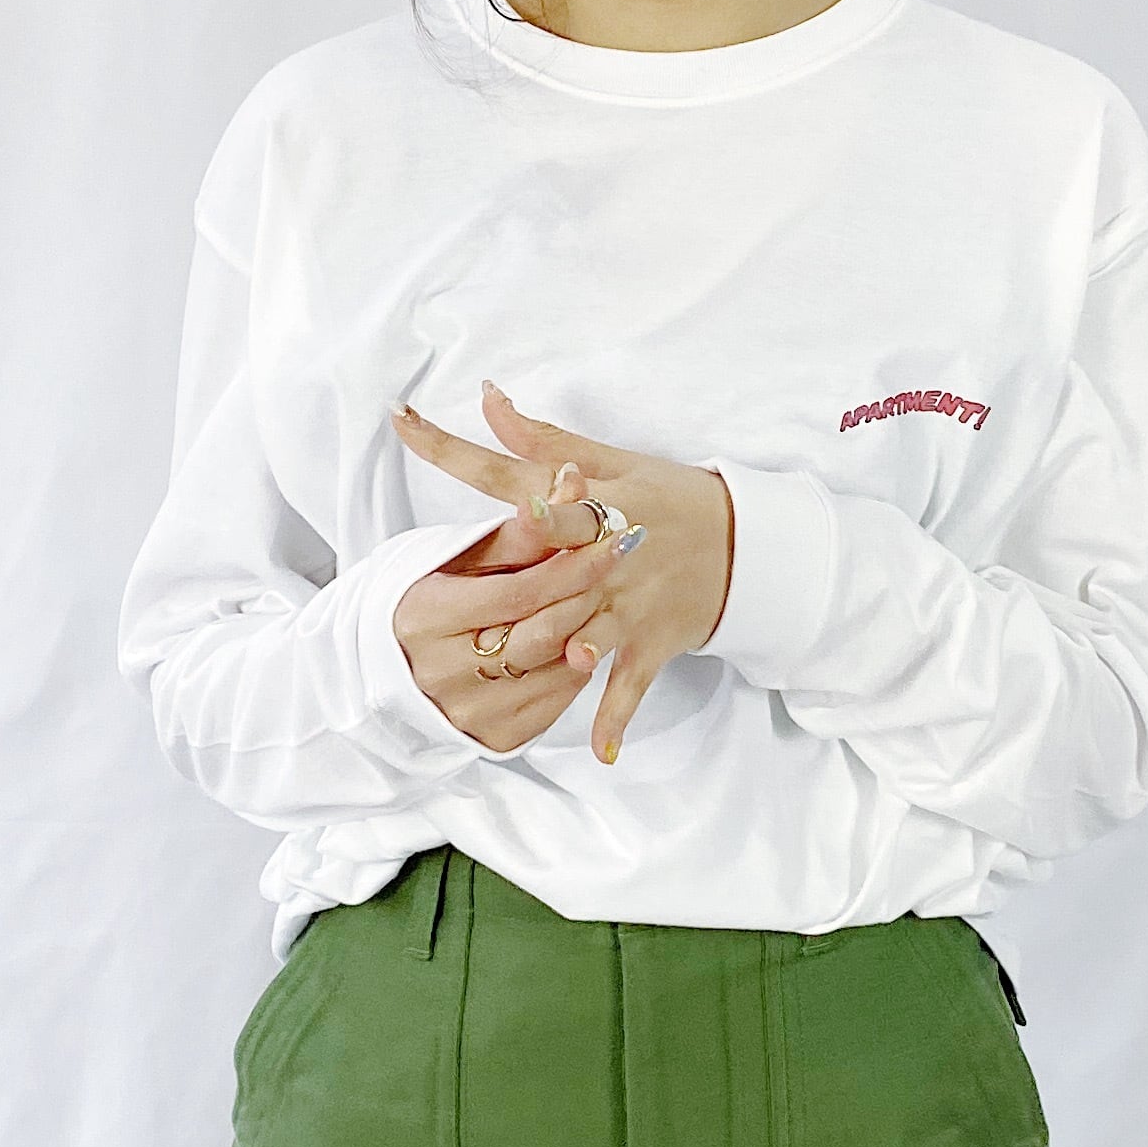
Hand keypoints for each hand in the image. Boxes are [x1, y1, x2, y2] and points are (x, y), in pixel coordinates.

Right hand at [390, 459, 627, 752]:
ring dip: (588, 629)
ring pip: (557, 670)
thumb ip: (520, 527)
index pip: (519, 593)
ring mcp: (470, 712)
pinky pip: (557, 701)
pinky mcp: (496, 738)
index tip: (614, 536)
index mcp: (427, 618)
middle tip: (617, 560)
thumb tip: (572, 481)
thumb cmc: (431, 593)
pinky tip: (578, 636)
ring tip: (598, 595)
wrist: (393, 661)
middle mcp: (444, 673)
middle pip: (543, 634)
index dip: (572, 564)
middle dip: (588, 594)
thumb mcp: (462, 555)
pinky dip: (576, 665)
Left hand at [391, 384, 735, 766]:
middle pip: (547, 573)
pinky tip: (600, 751)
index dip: (456, 453)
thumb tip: (487, 396)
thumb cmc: (668, 497)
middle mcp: (606, 557)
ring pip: (580, 632)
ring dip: (551, 649)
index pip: (519, 482)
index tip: (403, 425)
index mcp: (593, 507)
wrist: (744, 542)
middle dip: (508, 586)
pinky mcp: (649, 644)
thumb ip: (541, 437)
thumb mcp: (612, 461)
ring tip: (514, 664)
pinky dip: (616, 717)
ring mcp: (628, 607)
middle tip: (449, 606)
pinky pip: (629, 686)